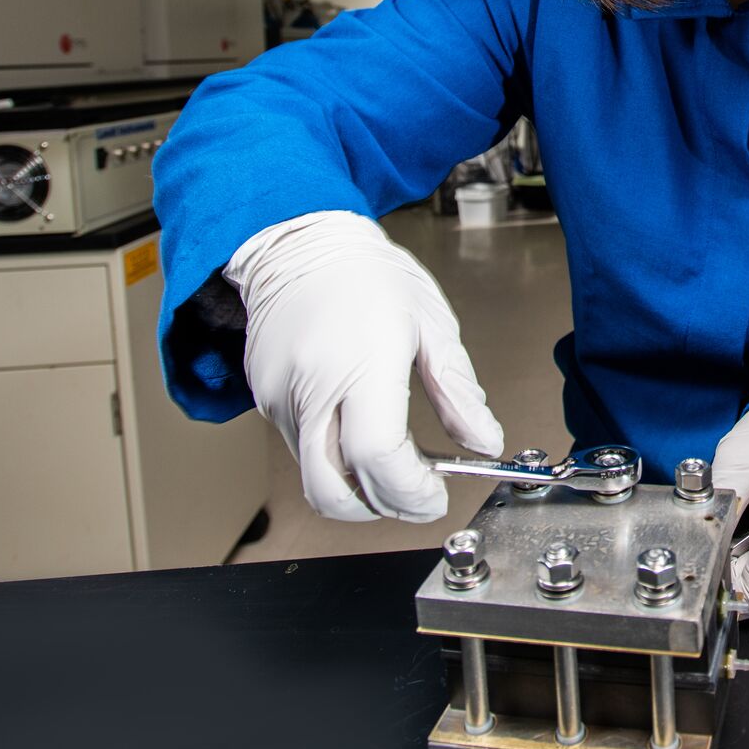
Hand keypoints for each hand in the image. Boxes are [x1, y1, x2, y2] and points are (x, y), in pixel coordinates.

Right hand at [227, 211, 503, 521]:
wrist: (298, 240)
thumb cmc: (366, 271)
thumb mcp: (431, 323)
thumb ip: (458, 391)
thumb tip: (484, 440)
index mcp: (361, 362)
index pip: (378, 457)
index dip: (411, 492)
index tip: (437, 495)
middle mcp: (312, 386)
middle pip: (334, 490)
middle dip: (381, 508)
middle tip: (417, 495)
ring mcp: (280, 397)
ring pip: (314, 477)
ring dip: (357, 486)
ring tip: (393, 457)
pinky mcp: (264, 401)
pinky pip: (299, 450)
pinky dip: (333, 459)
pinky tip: (358, 431)